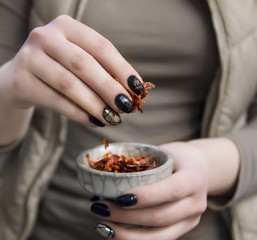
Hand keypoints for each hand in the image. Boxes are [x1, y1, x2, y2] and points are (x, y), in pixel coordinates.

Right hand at [0, 15, 143, 127]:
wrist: (21, 77)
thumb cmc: (60, 68)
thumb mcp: (79, 61)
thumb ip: (102, 71)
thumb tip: (132, 92)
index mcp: (67, 26)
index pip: (101, 47)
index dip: (122, 68)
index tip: (138, 88)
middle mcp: (46, 37)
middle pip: (84, 64)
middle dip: (109, 88)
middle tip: (127, 107)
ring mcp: (30, 57)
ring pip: (69, 84)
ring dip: (95, 104)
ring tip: (112, 118)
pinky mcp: (22, 81)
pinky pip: (56, 101)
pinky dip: (78, 113)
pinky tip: (94, 121)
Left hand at [91, 142, 208, 239]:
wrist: (200, 168)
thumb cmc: (177, 157)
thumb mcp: (164, 152)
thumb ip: (143, 164)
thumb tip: (107, 177)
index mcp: (193, 178)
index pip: (171, 190)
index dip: (146, 196)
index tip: (119, 197)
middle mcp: (196, 203)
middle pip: (161, 217)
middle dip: (128, 216)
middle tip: (102, 208)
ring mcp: (191, 219)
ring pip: (160, 236)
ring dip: (128, 234)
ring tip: (104, 225)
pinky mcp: (184, 228)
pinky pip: (159, 239)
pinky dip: (136, 238)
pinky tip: (117, 231)